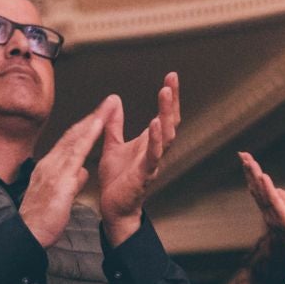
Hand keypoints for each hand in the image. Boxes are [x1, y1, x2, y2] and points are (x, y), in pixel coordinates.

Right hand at [19, 100, 109, 247]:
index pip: (71, 143)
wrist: (28, 234)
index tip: (99, 116)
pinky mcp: (58, 178)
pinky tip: (98, 125)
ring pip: (76, 138)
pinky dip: (88, 135)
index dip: (86, 128)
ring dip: (93, 120)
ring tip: (108, 106)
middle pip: (74, 135)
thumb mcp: (61, 197)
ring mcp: (53, 168)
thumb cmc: (43, 220)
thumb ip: (71, 181)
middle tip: (109, 102)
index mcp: (51, 168)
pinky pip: (76, 152)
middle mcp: (51, 163)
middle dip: (92, 117)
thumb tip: (82, 172)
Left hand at [98, 73, 180, 243]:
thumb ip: (114, 124)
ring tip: (165, 93)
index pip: (164, 115)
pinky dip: (156, 139)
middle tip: (172, 79)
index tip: (171, 76)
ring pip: (166, 136)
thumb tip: (115, 101)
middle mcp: (156, 150)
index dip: (169, 97)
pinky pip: (153, 155)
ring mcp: (152, 162)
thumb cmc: (116, 180)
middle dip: (172, 100)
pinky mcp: (144, 174)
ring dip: (166, 114)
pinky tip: (155, 123)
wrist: (113, 207)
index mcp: (149, 142)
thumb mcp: (112, 144)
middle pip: (170, 121)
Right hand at [239, 152, 284, 259]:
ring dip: (256, 176)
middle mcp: (269, 213)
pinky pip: (275, 202)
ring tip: (249, 161)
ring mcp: (275, 216)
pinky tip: (264, 177)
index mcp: (271, 212)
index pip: (259, 190)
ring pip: (262, 193)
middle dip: (250, 171)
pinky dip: (268, 189)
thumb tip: (278, 190)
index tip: (246, 159)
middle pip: (256, 188)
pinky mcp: (284, 219)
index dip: (253, 174)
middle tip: (242, 154)